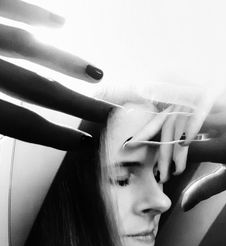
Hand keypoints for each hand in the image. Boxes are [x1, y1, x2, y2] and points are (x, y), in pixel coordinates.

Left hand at [0, 0, 116, 150]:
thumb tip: (9, 131)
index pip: (19, 121)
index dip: (52, 135)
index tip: (84, 143)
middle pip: (35, 88)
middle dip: (75, 103)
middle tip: (109, 114)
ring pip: (28, 46)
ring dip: (66, 62)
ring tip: (97, 74)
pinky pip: (11, 7)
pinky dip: (36, 15)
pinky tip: (60, 23)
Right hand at [128, 86, 225, 213]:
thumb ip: (206, 190)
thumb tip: (182, 206)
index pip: (186, 149)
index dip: (161, 151)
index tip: (139, 153)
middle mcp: (225, 124)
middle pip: (182, 122)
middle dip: (154, 126)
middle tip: (130, 129)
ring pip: (188, 99)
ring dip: (162, 98)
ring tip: (137, 96)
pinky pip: (199, 85)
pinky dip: (179, 82)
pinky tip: (161, 79)